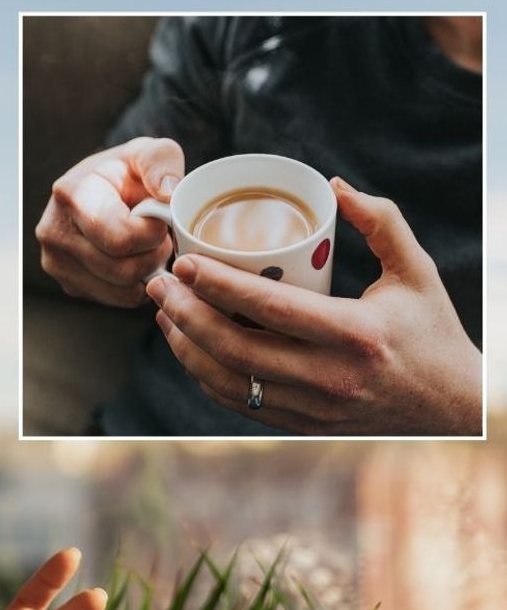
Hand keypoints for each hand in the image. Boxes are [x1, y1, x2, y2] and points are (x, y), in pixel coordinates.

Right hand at [35, 137, 179, 306]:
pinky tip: (135, 260)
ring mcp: (56, 262)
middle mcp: (54, 232)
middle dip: (154, 255)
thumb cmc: (126, 172)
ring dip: (147, 273)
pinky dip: (136, 286)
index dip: (153, 234)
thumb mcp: (148, 153)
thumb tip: (167, 192)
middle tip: (160, 236)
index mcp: (72, 195)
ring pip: (121, 292)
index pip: (120, 239)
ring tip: (147, 246)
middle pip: (122, 270)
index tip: (159, 218)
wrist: (100, 189)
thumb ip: (162, 162)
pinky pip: (115, 300)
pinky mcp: (67, 284)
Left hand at [146, 177, 480, 434]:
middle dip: (184, 314)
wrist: (452, 408)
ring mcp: (312, 408)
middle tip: (157, 282)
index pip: (271, 308)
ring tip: (162, 311)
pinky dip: (204, 374)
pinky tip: (186, 346)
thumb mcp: (416, 271)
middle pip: (235, 348)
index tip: (183, 262)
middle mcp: (330, 378)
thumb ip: (381, 221)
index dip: (219, 286)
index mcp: (356, 334)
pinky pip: (237, 403)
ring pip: (227, 381)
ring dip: (184, 346)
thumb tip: (333, 185)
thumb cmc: (430, 331)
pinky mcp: (300, 424)